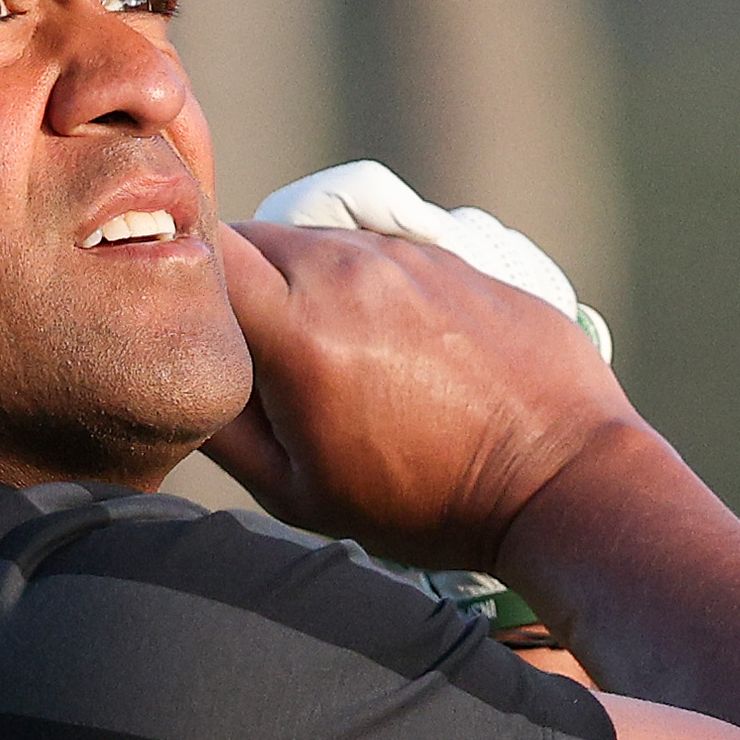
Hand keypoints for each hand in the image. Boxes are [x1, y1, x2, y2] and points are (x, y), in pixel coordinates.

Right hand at [205, 218, 647, 571]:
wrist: (559, 478)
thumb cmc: (424, 502)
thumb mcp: (299, 494)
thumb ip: (224, 428)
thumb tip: (185, 380)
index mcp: (298, 327)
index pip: (201, 253)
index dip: (180, 281)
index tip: (183, 323)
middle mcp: (347, 268)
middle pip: (251, 237)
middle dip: (235, 285)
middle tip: (253, 353)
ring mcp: (403, 253)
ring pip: (315, 240)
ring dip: (301, 284)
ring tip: (331, 360)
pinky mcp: (449, 253)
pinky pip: (375, 251)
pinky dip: (359, 286)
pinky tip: (387, 349)